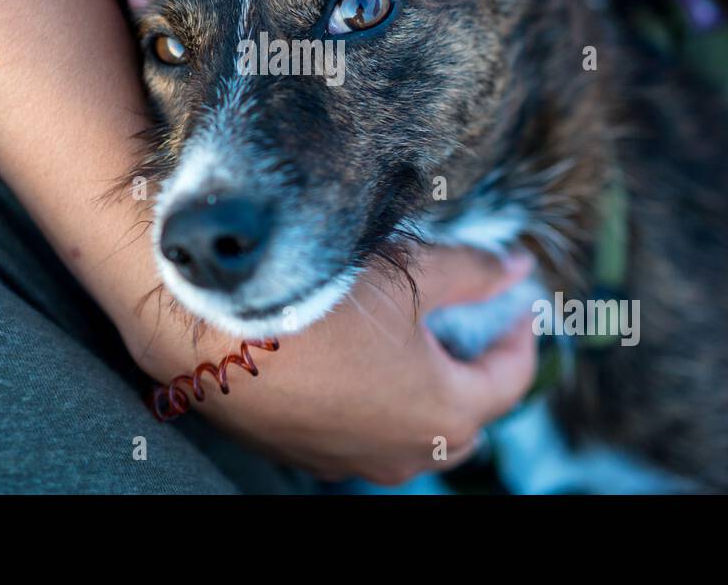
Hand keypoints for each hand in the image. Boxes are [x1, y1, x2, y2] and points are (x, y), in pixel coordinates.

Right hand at [127, 245, 537, 485]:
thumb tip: (519, 267)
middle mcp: (400, 453)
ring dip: (418, 393)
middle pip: (461, 420)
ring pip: (405, 434)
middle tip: (465, 323)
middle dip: (471, 372)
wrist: (208, 327)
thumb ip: (474, 272)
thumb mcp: (411, 273)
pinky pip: (353, 434)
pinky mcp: (300, 453)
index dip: (519, 336)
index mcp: (443, 413)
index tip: (517, 303)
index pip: (508, 381)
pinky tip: (347, 360)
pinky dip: (367, 404)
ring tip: (406, 341)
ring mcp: (346, 460)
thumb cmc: (318, 297)